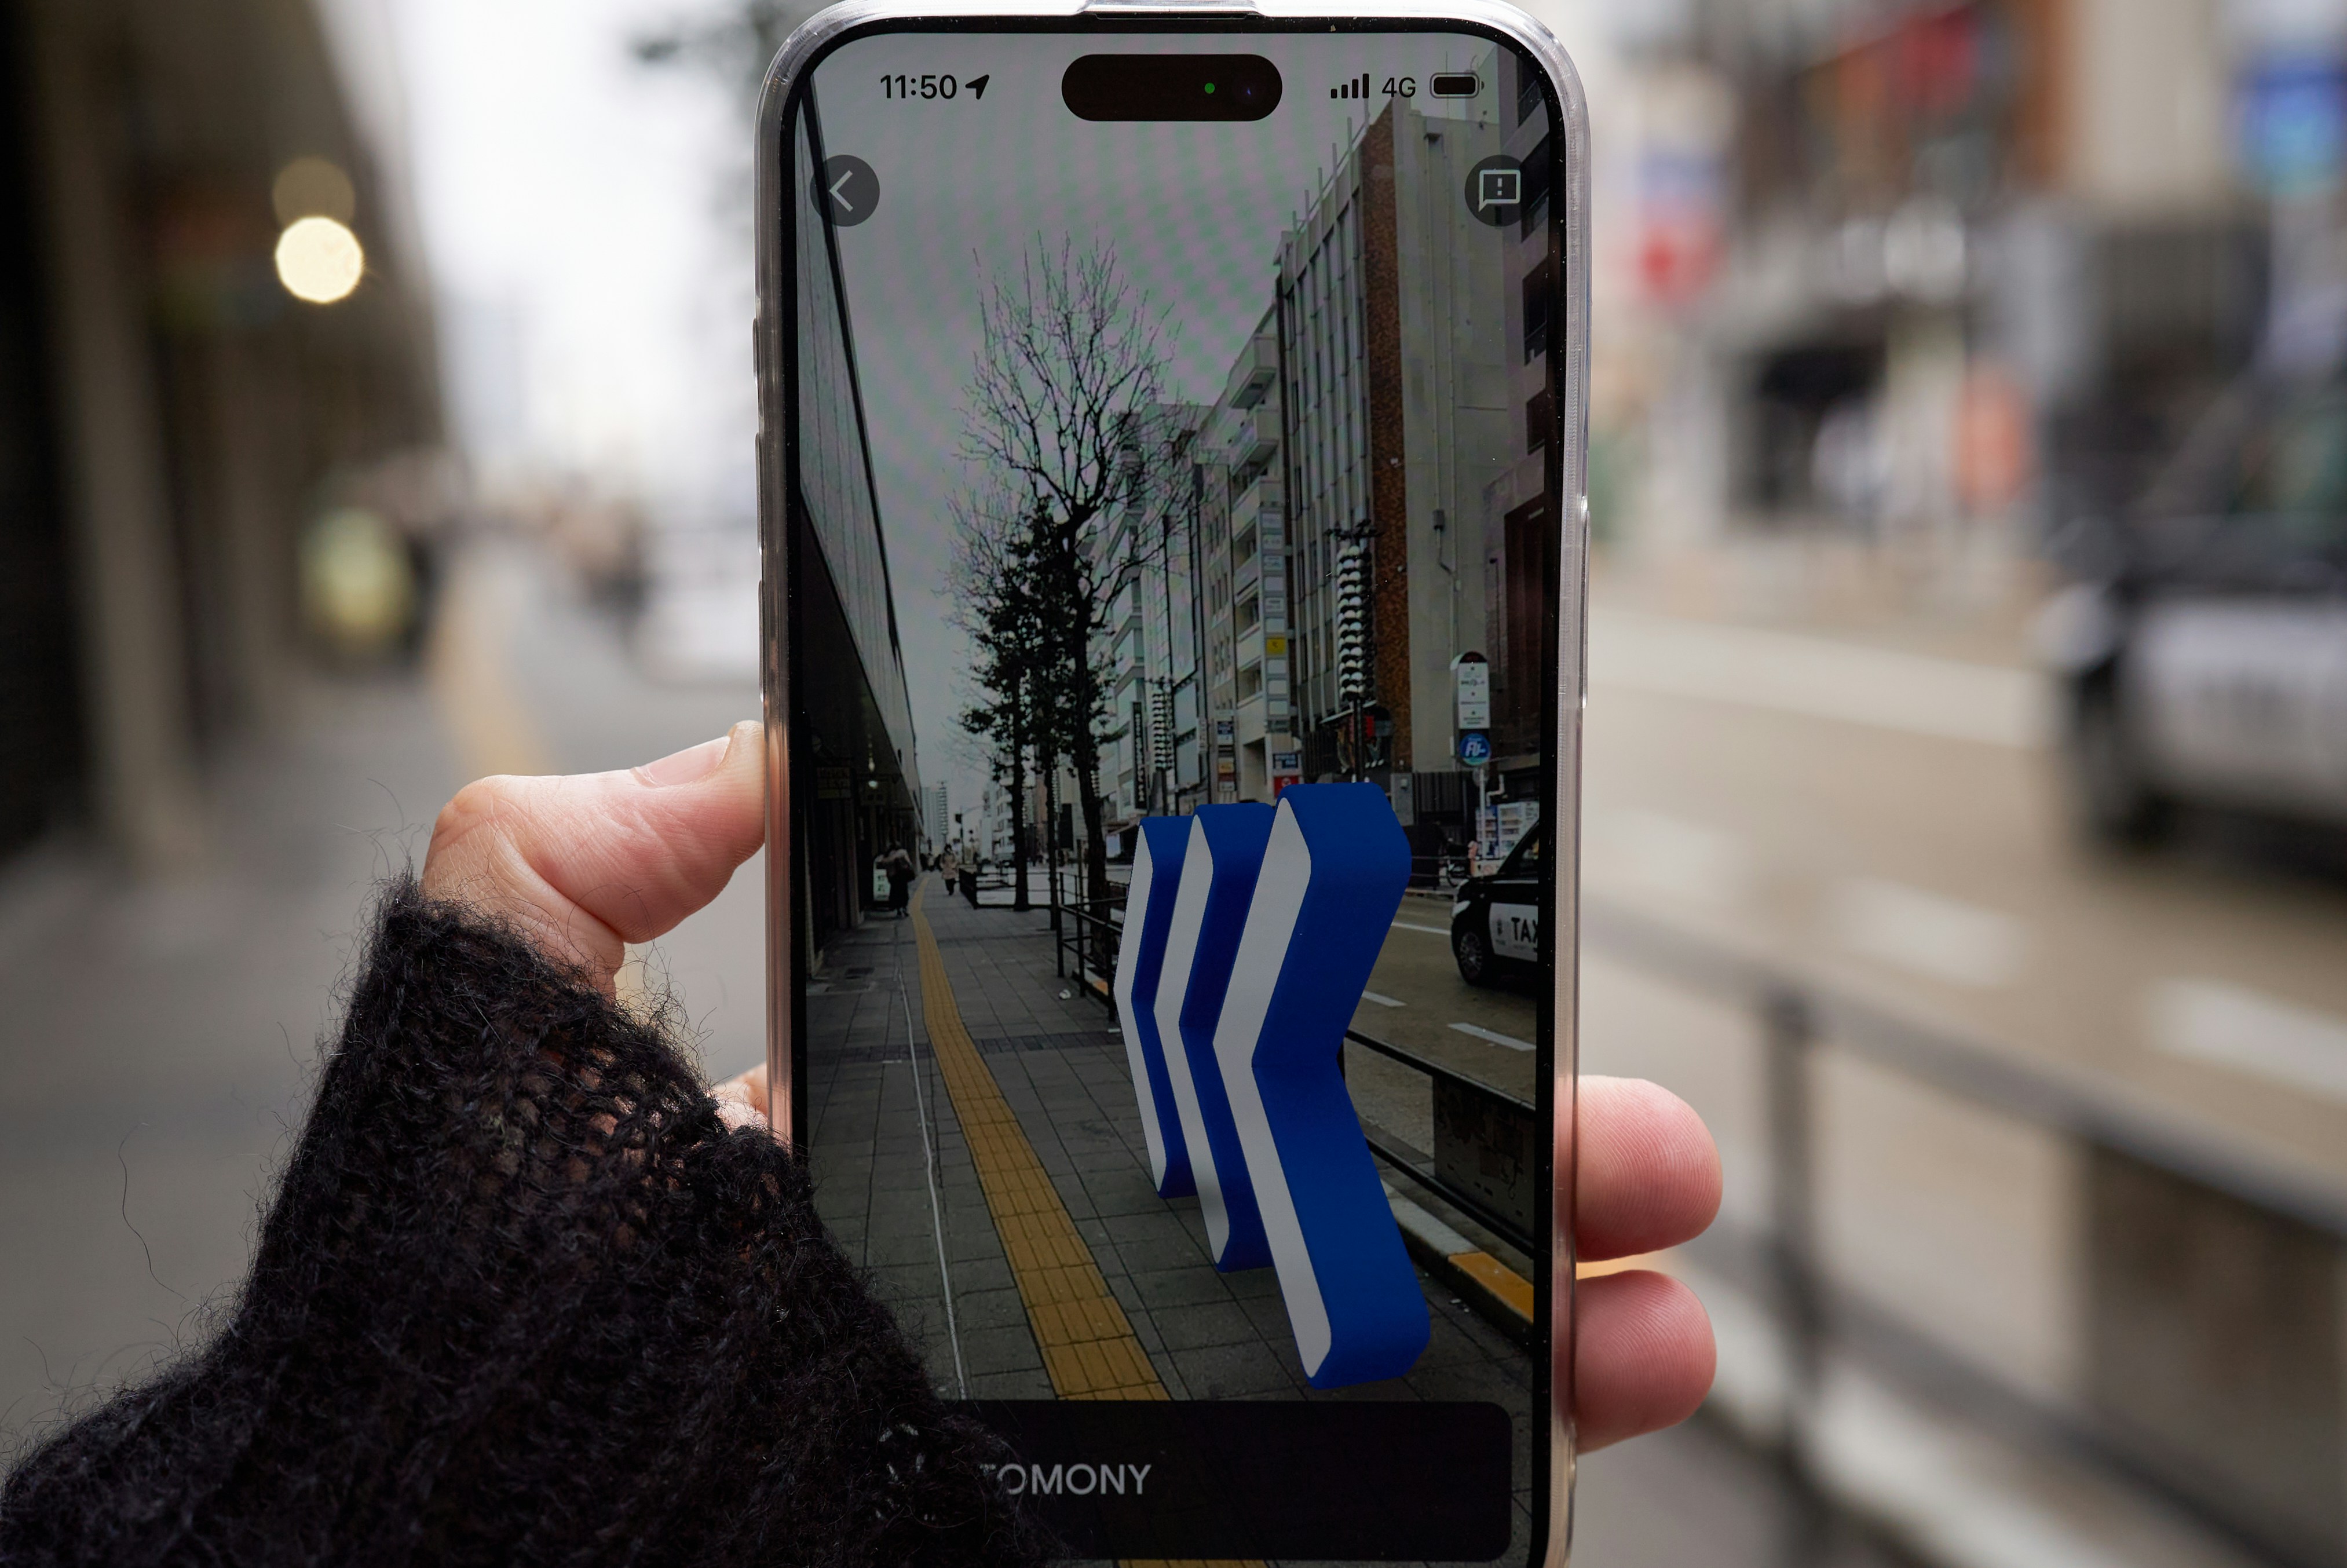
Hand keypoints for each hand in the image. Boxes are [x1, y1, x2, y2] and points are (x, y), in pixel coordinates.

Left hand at [420, 735, 1719, 1450]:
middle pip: (1306, 1213)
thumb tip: (736, 745)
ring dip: (1536, 1324)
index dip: (1325, 1015)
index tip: (1445, 958)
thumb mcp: (505, 1046)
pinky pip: (1327, 1515)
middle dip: (1489, 1163)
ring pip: (1358, 1367)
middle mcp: (1031, 1302)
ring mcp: (1095, 1436)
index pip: (1166, 1069)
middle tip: (1624, 1131)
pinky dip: (1470, 1485)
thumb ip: (578, 861)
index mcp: (926, 1171)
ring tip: (1651, 1284)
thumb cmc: (478, 1321)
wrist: (466, 1547)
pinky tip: (1583, 1429)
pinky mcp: (1135, 1535)